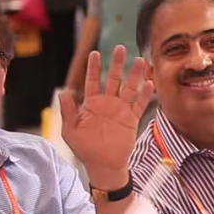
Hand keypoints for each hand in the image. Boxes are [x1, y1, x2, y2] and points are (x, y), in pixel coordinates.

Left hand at [59, 46, 153, 188]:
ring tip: (140, 60)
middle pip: (113, 79)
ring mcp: (121, 110)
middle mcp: (107, 103)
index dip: (93, 67)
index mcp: (91, 104)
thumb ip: (68, 111)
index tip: (95, 53)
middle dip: (117, 64)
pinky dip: (145, 94)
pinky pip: (139, 104)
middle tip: (120, 48)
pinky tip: (149, 83)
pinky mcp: (131, 119)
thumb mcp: (71, 130)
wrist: (103, 165)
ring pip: (129, 88)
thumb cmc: (85, 149)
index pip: (92, 81)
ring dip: (134, 75)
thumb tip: (63, 92)